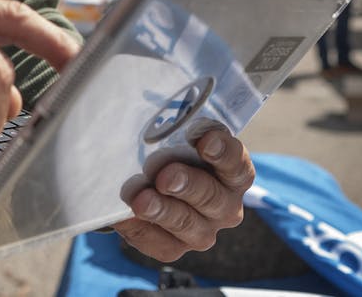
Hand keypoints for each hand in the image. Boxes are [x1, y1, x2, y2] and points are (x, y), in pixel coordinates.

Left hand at [113, 127, 255, 261]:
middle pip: (213, 197)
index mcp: (233, 173)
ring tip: (141, 200)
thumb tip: (151, 115)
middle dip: (188, 185)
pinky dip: (140, 229)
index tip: (204, 141)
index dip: (223, 152)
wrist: (147, 179)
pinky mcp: (176, 247)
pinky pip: (161, 244)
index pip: (237, 163)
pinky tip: (124, 215)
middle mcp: (226, 205)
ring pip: (188, 225)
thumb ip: (174, 126)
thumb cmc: (169, 149)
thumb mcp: (175, 134)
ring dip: (163, 211)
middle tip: (165, 177)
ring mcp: (203, 230)